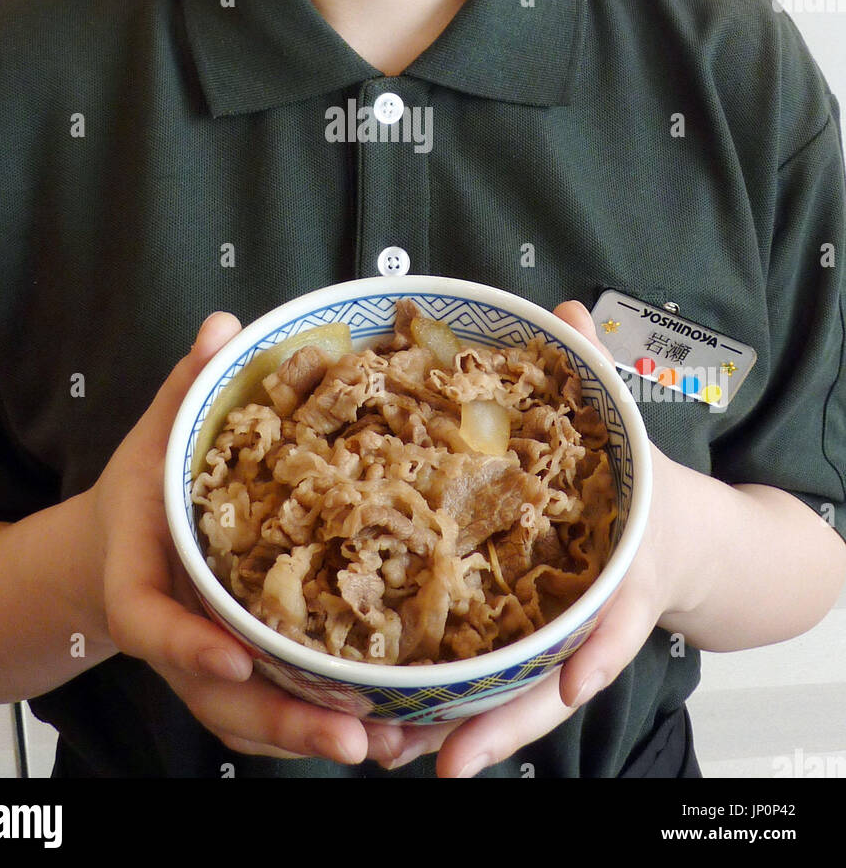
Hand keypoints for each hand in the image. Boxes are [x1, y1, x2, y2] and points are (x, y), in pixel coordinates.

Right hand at [89, 311, 404, 765]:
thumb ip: (188, 386)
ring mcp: (208, 664)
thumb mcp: (159, 433)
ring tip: (395, 746)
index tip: (235, 656)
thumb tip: (224, 325)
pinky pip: (278, 714)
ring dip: (319, 737)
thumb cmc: (143, 489)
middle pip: (218, 696)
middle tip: (353, 736)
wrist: (114, 548)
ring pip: (254, 719)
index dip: (188, 646)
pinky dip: (328, 729)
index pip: (148, 622)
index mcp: (141, 575)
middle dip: (283, 720)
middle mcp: (176, 635)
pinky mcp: (241, 677)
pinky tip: (396, 734)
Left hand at [371, 299, 677, 776]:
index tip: (576, 682)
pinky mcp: (530, 650)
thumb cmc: (637, 483)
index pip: (615, 617)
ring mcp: (561, 643)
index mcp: (619, 568)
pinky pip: (491, 690)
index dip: (596, 649)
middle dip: (499, 722)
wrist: (677, 538)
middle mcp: (590, 620)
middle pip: (551, 683)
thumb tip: (570, 306)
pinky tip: (394, 736)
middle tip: (443, 756)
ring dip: (457, 734)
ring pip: (515, 704)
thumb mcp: (623, 426)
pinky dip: (451, 715)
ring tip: (389, 758)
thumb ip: (593, 372)